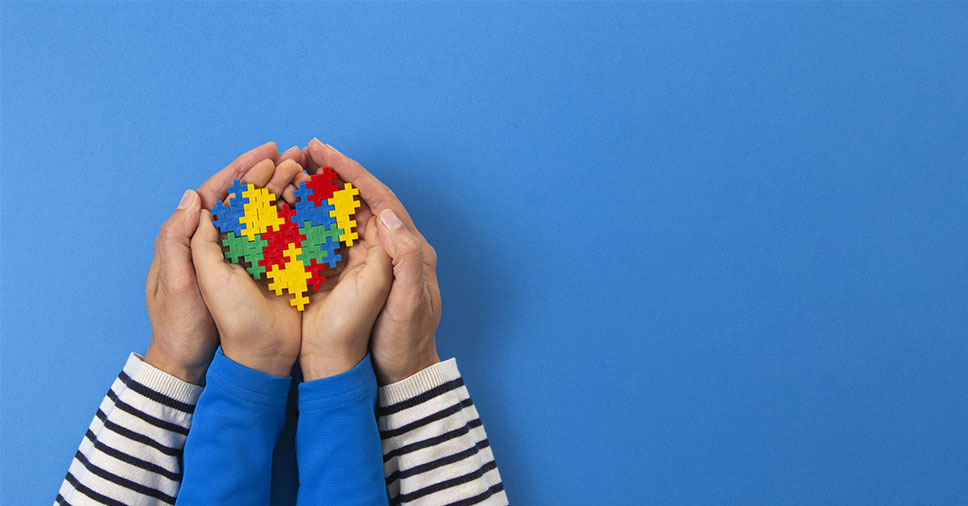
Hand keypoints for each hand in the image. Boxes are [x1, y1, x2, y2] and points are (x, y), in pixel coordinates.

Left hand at [188, 157, 306, 376]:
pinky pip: (286, 238)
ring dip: (289, 191)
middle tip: (299, 155)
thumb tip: (194, 198)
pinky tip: (319, 207)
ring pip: (270, 214)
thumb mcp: (179, 283)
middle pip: (248, 198)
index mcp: (196, 240)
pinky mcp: (269, 272)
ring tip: (311, 174)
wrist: (213, 363)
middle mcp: (224, 243)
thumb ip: (183, 241)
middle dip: (272, 173)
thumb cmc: (187, 327)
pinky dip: (301, 219)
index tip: (269, 151)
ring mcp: (249, 257)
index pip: (219, 194)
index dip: (244, 169)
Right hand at [304, 139, 440, 384]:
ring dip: (319, 192)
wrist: (397, 375)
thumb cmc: (404, 340)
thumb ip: (403, 257)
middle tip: (304, 150)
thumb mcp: (408, 302)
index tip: (323, 151)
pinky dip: (311, 220)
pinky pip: (330, 239)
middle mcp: (389, 246)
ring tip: (292, 171)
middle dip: (333, 173)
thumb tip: (384, 214)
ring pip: (342, 215)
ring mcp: (369, 260)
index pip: (378, 197)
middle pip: (359, 199)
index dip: (350, 172)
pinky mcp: (352, 275)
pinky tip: (289, 211)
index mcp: (408, 247)